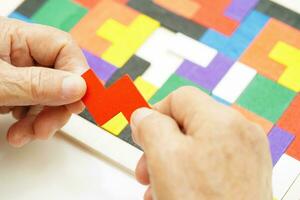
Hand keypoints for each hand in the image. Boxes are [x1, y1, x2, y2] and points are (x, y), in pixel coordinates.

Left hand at [0, 17, 86, 146]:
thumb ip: (36, 84)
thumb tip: (78, 86)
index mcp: (16, 37)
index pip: (63, 48)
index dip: (77, 73)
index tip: (79, 99)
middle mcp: (21, 54)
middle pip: (61, 76)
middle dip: (58, 106)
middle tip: (48, 127)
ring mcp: (18, 74)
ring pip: (51, 96)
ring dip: (44, 120)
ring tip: (26, 134)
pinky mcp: (14, 92)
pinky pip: (36, 107)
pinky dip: (32, 122)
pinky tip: (19, 130)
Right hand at [131, 87, 271, 199]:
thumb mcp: (163, 157)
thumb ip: (150, 125)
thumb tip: (143, 115)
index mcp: (222, 120)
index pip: (180, 98)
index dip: (155, 113)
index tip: (142, 133)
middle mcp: (240, 132)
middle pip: (188, 123)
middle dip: (161, 145)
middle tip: (146, 168)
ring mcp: (247, 154)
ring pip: (197, 145)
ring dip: (172, 163)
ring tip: (158, 187)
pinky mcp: (246, 173)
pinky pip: (211, 162)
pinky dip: (190, 173)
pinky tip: (176, 193)